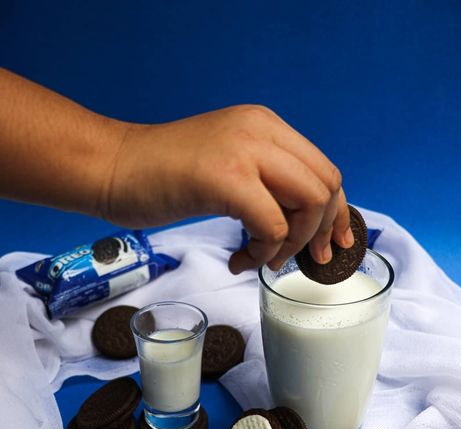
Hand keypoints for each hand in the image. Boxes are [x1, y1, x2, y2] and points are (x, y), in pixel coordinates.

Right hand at [104, 105, 353, 273]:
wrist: (110, 167)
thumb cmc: (161, 175)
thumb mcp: (227, 165)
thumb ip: (265, 180)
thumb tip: (303, 219)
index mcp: (264, 125)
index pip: (323, 169)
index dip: (336, 211)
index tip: (331, 242)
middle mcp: (261, 129)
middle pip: (326, 185)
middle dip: (321, 231)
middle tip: (304, 259)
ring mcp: (244, 150)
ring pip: (308, 204)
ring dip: (291, 244)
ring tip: (261, 258)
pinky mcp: (225, 178)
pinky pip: (272, 226)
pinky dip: (263, 253)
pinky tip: (239, 259)